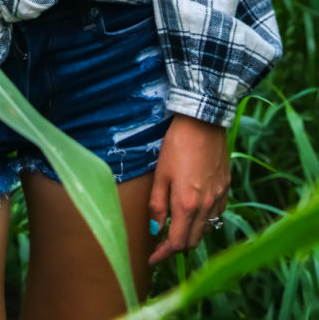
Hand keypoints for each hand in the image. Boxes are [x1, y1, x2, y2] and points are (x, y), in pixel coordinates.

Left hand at [148, 112, 229, 264]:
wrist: (203, 122)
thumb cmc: (177, 144)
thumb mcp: (160, 173)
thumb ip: (157, 204)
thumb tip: (155, 229)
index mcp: (187, 205)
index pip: (177, 243)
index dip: (164, 254)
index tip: (153, 258)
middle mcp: (206, 206)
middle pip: (193, 240)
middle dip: (177, 246)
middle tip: (162, 243)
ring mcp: (219, 198)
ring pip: (207, 229)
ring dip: (192, 234)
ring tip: (177, 227)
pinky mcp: (226, 188)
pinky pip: (217, 214)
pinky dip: (205, 220)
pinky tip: (195, 211)